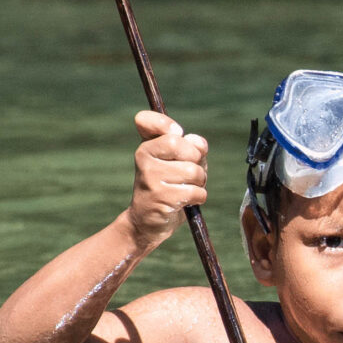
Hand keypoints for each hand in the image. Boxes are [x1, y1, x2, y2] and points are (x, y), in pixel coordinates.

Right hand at [125, 111, 208, 250]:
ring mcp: (150, 177)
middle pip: (182, 144)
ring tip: (185, 189)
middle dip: (196, 160)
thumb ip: (192, 147)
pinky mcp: (160, 197)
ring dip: (199, 182)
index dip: (167, 124)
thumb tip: (198, 143)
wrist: (147, 222)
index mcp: (146, 146)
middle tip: (188, 173)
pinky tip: (185, 202)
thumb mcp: (180, 162)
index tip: (176, 133)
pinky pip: (196, 191)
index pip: (146, 120)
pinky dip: (198, 198)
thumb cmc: (168, 187)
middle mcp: (143, 158)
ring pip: (193, 170)